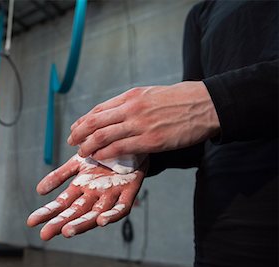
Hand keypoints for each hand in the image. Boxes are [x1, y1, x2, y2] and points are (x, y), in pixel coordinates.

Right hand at [27, 155, 146, 240]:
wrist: (128, 143)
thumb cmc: (103, 155)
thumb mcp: (78, 163)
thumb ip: (60, 176)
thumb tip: (38, 191)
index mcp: (80, 189)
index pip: (61, 205)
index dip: (47, 213)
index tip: (30, 222)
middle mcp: (94, 196)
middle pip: (75, 212)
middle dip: (60, 224)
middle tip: (44, 235)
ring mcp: (110, 195)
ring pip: (95, 214)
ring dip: (81, 224)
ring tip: (67, 232)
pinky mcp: (128, 192)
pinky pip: (120, 207)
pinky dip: (112, 215)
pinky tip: (102, 220)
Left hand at [67, 81, 219, 159]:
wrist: (206, 104)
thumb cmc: (180, 100)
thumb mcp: (151, 94)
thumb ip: (132, 104)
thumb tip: (116, 114)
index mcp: (131, 96)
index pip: (99, 110)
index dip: (83, 121)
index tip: (75, 128)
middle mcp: (131, 109)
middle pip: (95, 122)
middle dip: (79, 133)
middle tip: (71, 142)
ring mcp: (140, 124)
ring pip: (103, 136)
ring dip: (89, 146)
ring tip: (82, 153)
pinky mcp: (151, 140)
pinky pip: (120, 148)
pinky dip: (106, 154)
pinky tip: (99, 159)